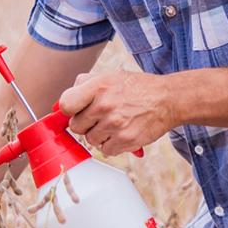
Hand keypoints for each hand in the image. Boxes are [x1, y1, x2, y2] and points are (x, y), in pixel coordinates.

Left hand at [57, 70, 173, 155]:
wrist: (168, 99)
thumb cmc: (137, 88)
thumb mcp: (110, 76)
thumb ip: (84, 84)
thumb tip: (59, 103)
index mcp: (98, 86)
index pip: (66, 104)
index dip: (68, 110)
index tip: (75, 111)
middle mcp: (104, 105)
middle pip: (76, 126)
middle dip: (85, 123)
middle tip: (100, 117)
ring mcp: (115, 124)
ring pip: (90, 140)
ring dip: (99, 135)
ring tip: (114, 123)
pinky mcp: (125, 140)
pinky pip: (105, 150)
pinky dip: (112, 145)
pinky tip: (122, 133)